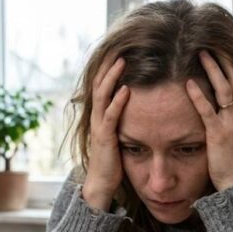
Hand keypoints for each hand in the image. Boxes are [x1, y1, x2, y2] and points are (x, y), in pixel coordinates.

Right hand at [82, 56, 129, 211]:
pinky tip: (126, 89)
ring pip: (103, 95)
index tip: (121, 51)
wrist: (102, 184)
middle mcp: (97, 117)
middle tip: (119, 47)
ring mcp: (99, 126)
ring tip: (121, 61)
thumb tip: (136, 108)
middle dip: (109, 66)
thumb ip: (124, 121)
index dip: (110, 69)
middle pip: (100, 84)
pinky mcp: (105, 138)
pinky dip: (117, 101)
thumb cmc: (113, 162)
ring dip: (112, 77)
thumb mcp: (119, 136)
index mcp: (101, 115)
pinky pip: (110, 116)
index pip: (104, 86)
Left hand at [185, 51, 232, 191]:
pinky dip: (199, 96)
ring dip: (212, 69)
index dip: (232, 63)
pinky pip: (208, 111)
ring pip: (224, 89)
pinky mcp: (218, 135)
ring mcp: (231, 124)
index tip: (222, 47)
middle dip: (223, 59)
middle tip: (210, 41)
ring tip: (201, 52)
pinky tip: (188, 83)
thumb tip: (226, 108)